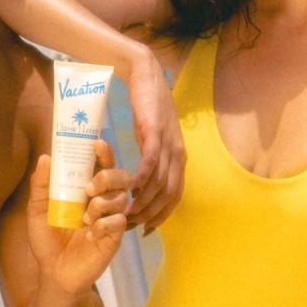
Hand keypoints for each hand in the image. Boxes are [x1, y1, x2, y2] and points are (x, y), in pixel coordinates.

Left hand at [26, 140, 133, 294]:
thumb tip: (45, 157)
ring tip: (85, 218)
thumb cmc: (47, 239)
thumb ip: (40, 185)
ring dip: (101, 205)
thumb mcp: (37, 210)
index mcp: (86, 189)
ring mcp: (111, 217)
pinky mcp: (116, 236)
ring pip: (121, 198)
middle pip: (121, 176)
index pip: (101, 164)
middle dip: (108, 176)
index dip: (104, 152)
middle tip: (89, 187)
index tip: (97, 143)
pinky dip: (104, 225)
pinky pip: (119, 221)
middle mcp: (103, 199)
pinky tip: (90, 235)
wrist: (54, 272)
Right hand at [124, 46, 185, 233]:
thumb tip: (142, 180)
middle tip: (132, 226)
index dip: (163, 215)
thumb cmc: (146, 108)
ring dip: (143, 201)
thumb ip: (152, 158)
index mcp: (179, 157)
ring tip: (126, 213)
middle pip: (169, 194)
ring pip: (160, 182)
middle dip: (151, 214)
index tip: (147, 230)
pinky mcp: (154, 131)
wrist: (145, 76)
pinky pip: (151, 161)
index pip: (176, 195)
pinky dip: (142, 178)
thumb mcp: (152, 138)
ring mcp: (168, 143)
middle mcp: (178, 153)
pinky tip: (129, 189)